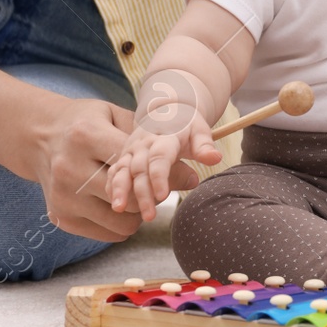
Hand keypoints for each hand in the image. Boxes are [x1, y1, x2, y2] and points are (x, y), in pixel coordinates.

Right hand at [33, 98, 199, 241]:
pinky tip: (120, 204)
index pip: (134, 163)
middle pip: (130, 198)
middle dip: (152, 194)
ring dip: (138, 212)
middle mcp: (69, 168)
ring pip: (122, 222)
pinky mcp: (60, 218)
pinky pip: (108, 233)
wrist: (40, 137)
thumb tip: (193, 178)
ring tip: (138, 193)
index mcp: (85, 136)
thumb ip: (152, 143)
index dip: (163, 173)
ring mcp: (62, 197)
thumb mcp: (117, 117)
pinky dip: (122, 222)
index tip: (185, 175)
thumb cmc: (88, 123)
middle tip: (161, 186)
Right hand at [107, 99, 220, 221]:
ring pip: (122, 170)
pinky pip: (114, 171)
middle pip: (139, 169)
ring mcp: (131, 150)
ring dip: (120, 190)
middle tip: (149, 216)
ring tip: (119, 208)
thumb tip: (215, 158)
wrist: (166, 111)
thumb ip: (205, 145)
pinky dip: (112, 186)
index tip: (163, 195)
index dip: (159, 176)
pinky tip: (114, 203)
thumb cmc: (186, 125)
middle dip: (142, 193)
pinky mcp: (123, 157)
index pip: (159, 157)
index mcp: (164, 137)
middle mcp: (143, 144)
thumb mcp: (199, 130)